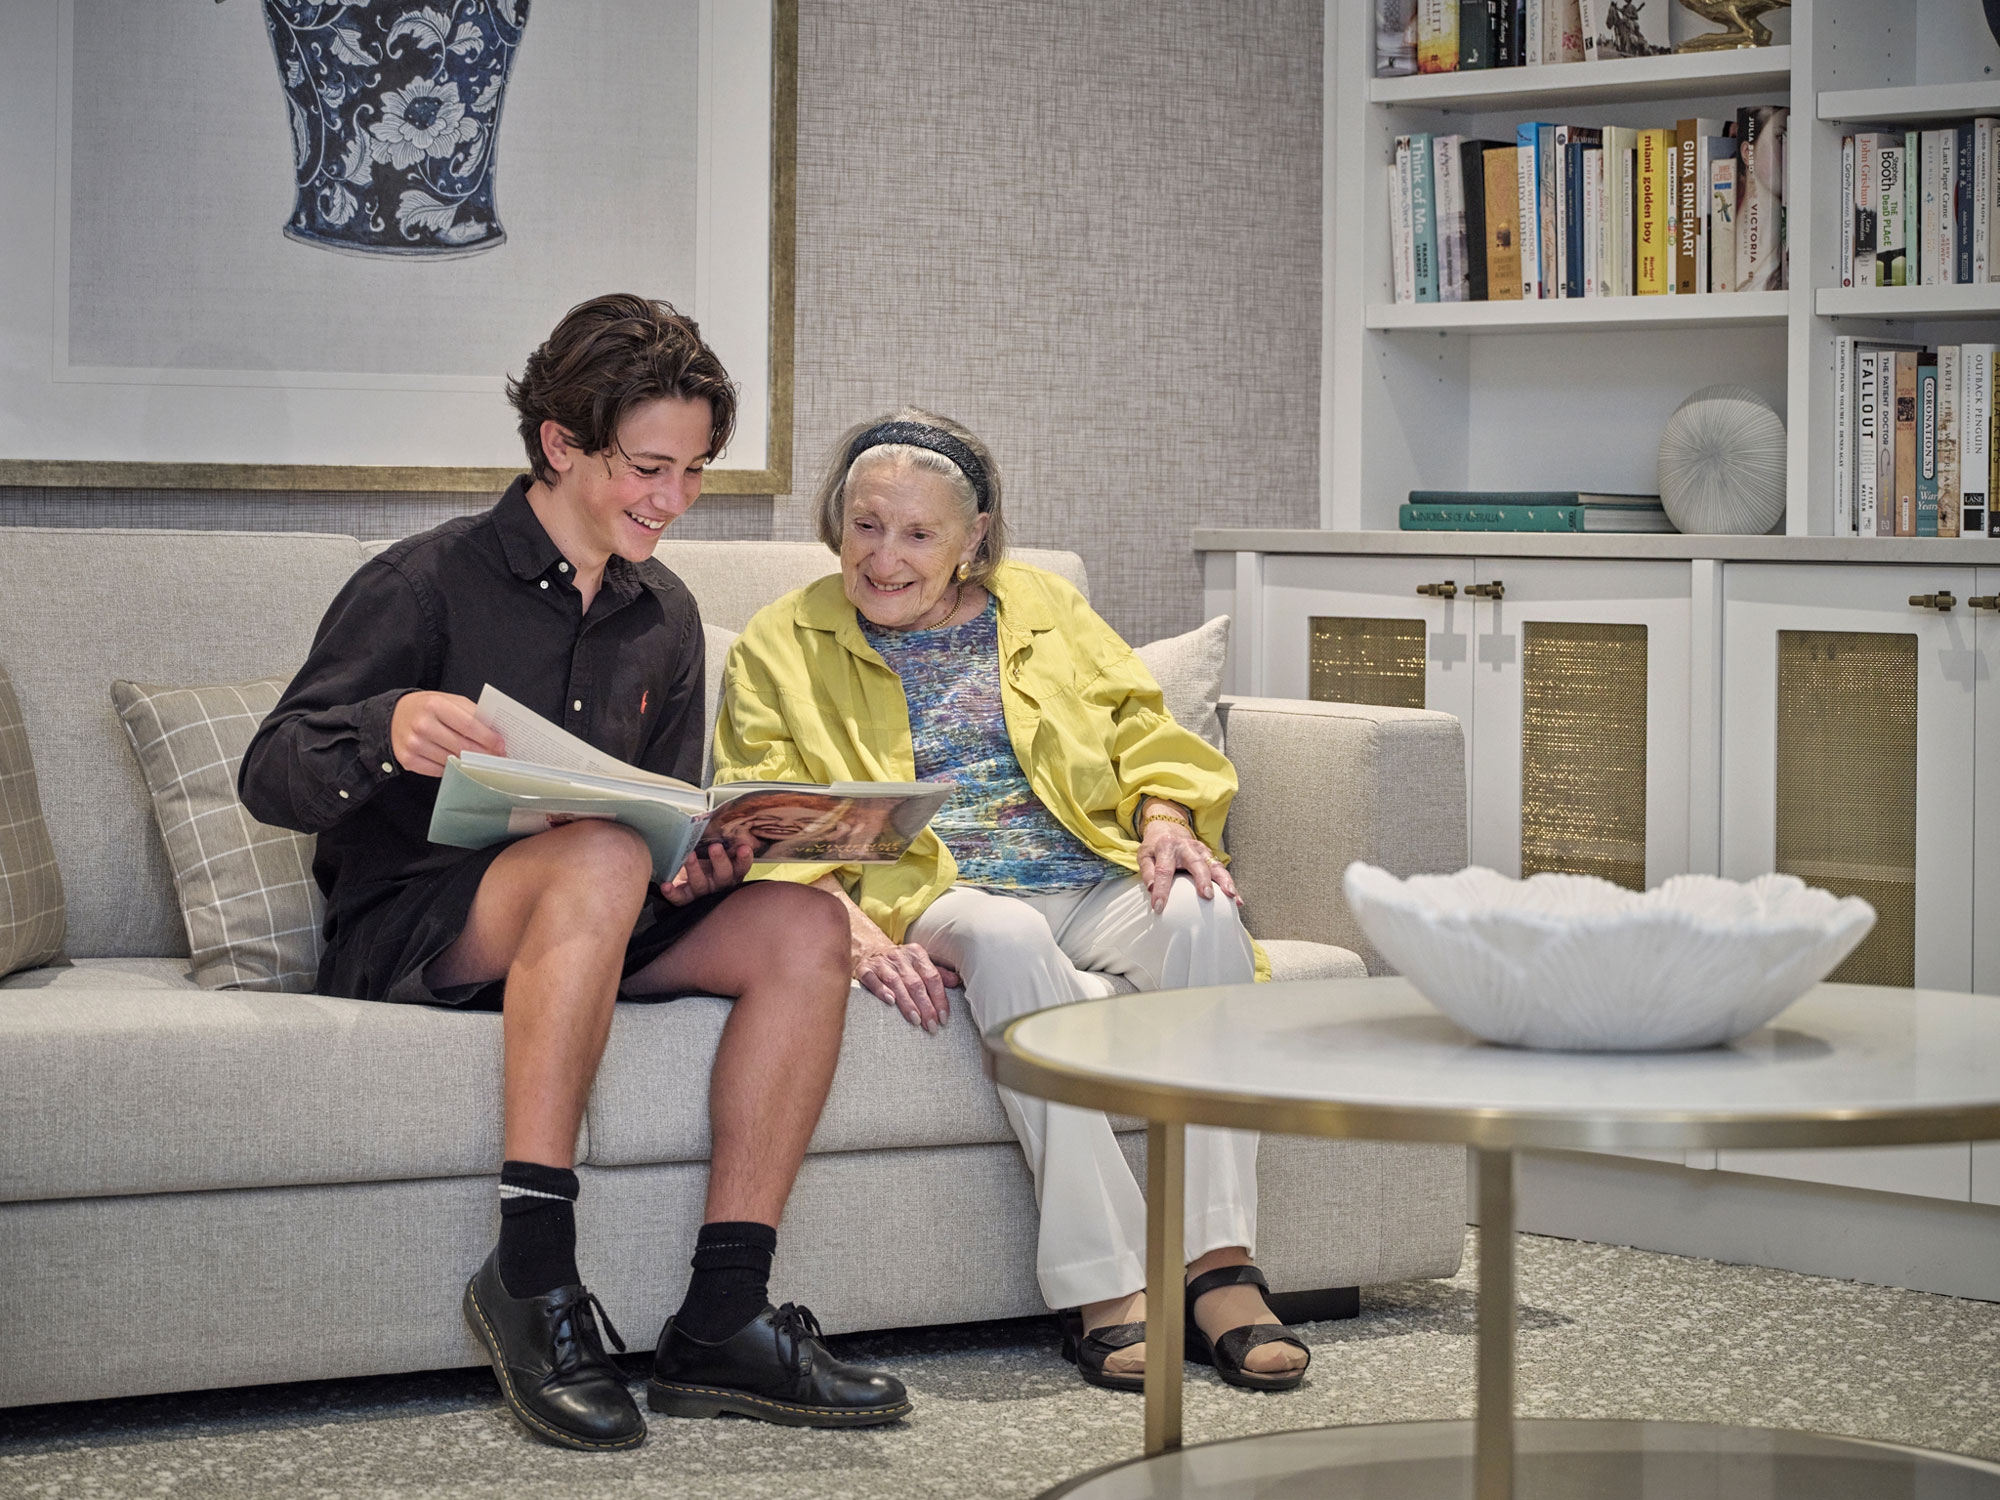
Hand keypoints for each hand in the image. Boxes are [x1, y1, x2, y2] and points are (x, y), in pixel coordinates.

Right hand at [389, 691, 505, 776]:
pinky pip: (438, 771)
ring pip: (451, 760)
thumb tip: (494, 733)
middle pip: (461, 745)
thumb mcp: (448, 700)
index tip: (501, 745)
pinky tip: (460, 764)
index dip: (487, 737)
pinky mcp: (408, 760)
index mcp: (434, 705)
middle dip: (484, 753)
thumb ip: (471, 713)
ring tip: (482, 762)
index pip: (468, 725)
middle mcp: (422, 724)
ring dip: (470, 763)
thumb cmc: (427, 708)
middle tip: (498, 758)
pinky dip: (452, 769)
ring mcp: (413, 744)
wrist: (394, 716)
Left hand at [659, 837, 754, 905]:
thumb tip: (709, 815)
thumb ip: (714, 835)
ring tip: (689, 855)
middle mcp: (719, 883)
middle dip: (720, 861)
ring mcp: (703, 892)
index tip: (744, 847)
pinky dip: (672, 893)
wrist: (685, 878)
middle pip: (724, 875)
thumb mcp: (710, 847)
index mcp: (730, 871)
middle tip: (715, 847)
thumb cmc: (702, 858)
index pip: (741, 866)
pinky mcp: (686, 898)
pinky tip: (667, 885)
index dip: (744, 858)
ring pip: (701, 884)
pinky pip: (680, 898)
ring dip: (695, 870)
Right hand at [854, 933, 959, 1033]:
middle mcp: (899, 956)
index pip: (932, 977)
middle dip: (925, 1006)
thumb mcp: (919, 964)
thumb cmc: (899, 964)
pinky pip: (872, 980)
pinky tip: (890, 1002)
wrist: (868, 950)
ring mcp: (881, 962)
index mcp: (916, 953)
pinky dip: (881, 990)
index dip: (939, 998)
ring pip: (896, 983)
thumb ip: (937, 973)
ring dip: (907, 1003)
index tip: (943, 1018)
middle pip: (915, 983)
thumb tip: (957, 981)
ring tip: (916, 1020)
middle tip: (931, 1026)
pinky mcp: (864, 968)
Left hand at [1137, 810, 1239, 912]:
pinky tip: (1237, 900)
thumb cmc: (1155, 848)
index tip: (1159, 907)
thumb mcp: (1144, 855)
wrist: (1169, 829)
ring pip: (1215, 866)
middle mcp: (1186, 847)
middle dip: (1202, 879)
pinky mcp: (1210, 856)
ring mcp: (1201, 851)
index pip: (1164, 870)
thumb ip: (1147, 871)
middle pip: (1196, 863)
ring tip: (1231, 896)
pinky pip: (1222, 871)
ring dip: (1225, 881)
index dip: (1161, 889)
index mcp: (1167, 846)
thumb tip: (1151, 889)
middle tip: (1207, 896)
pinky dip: (1230, 885)